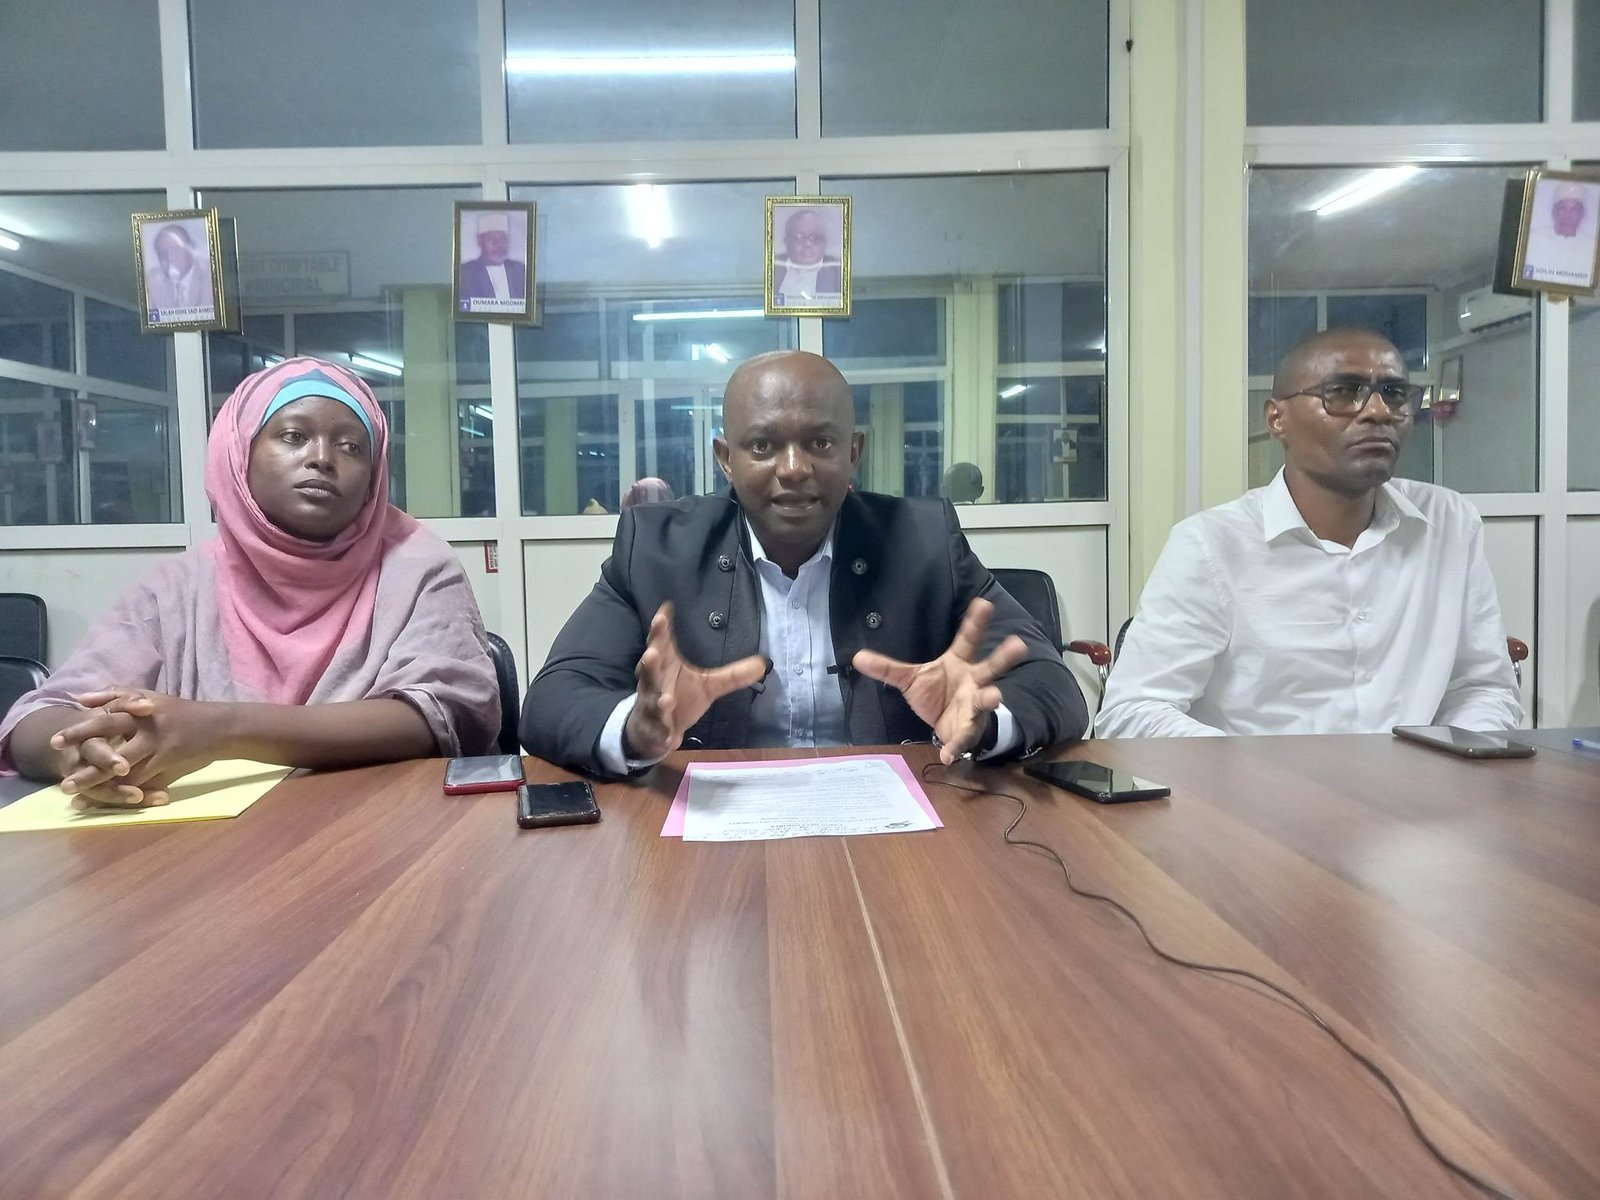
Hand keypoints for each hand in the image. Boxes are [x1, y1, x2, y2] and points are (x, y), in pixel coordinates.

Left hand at [59, 690, 231, 809]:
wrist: (222, 727)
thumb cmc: (184, 714)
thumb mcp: (153, 698)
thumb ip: (118, 696)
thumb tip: (82, 699)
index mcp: (140, 709)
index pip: (104, 717)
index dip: (79, 729)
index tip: (55, 741)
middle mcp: (146, 725)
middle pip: (108, 737)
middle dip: (82, 753)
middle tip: (59, 770)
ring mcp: (158, 744)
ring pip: (121, 764)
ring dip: (94, 779)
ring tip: (72, 791)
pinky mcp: (169, 761)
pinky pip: (142, 778)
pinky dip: (123, 790)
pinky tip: (105, 799)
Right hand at [622, 603, 767, 760]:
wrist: (653, 731)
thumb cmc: (678, 698)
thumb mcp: (708, 685)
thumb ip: (732, 674)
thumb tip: (763, 664)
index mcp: (665, 665)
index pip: (661, 642)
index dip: (661, 628)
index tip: (664, 611)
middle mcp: (654, 682)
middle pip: (650, 668)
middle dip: (651, 660)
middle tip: (653, 652)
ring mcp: (651, 705)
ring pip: (652, 701)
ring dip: (658, 700)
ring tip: (666, 700)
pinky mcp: (653, 728)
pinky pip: (657, 730)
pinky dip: (662, 733)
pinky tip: (670, 737)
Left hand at [852, 597, 1027, 763]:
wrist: (945, 724)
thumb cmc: (936, 694)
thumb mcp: (910, 680)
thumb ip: (888, 669)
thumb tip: (857, 657)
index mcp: (959, 663)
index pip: (967, 639)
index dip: (975, 622)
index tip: (984, 603)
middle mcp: (974, 681)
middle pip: (991, 666)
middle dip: (1004, 656)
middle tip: (1018, 644)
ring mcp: (974, 706)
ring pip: (986, 700)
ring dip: (989, 698)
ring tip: (993, 696)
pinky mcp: (968, 730)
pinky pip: (963, 738)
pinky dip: (955, 747)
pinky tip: (947, 754)